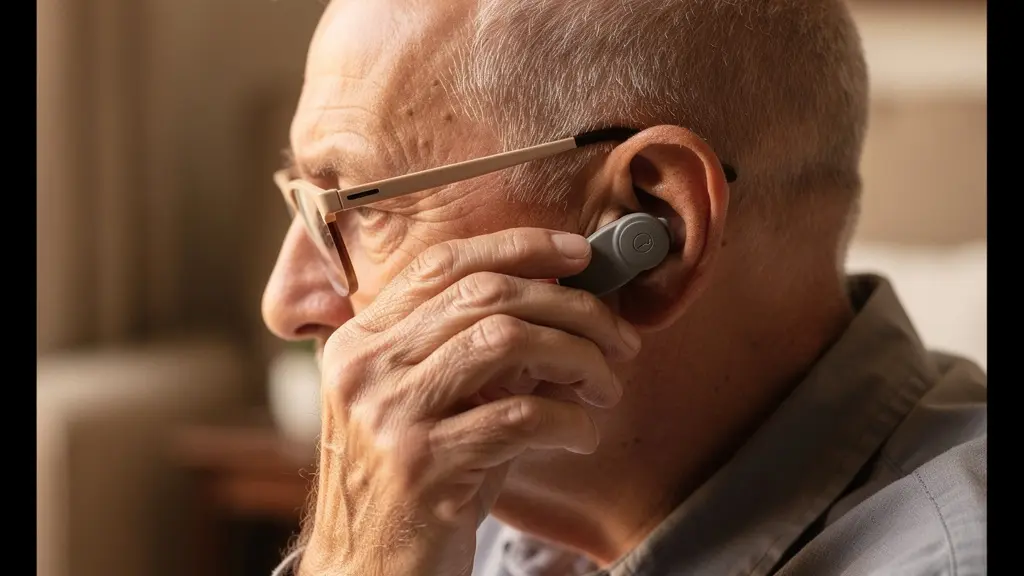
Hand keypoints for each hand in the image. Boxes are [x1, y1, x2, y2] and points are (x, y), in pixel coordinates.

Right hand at [300, 228, 641, 575]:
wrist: (366, 571)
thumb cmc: (411, 485)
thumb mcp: (431, 406)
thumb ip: (478, 355)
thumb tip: (562, 310)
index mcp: (362, 339)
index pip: (443, 263)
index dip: (519, 247)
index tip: (580, 254)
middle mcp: (368, 366)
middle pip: (486, 294)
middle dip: (570, 306)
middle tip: (617, 336)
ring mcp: (390, 414)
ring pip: (506, 340)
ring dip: (577, 357)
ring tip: (605, 385)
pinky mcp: (424, 465)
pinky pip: (522, 417)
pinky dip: (570, 420)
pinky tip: (582, 434)